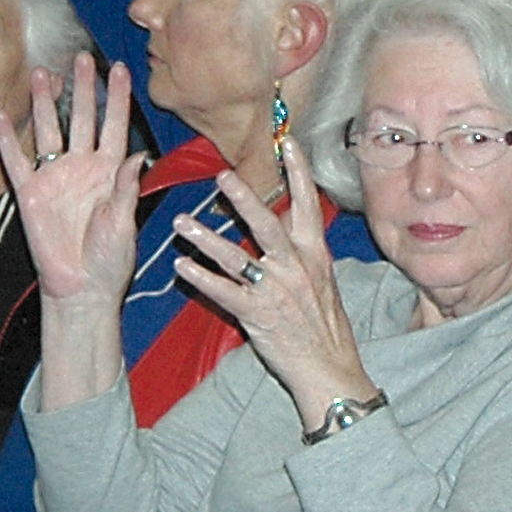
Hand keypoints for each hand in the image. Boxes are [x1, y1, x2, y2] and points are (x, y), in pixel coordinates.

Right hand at [0, 54, 144, 309]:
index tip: (122, 69)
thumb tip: (137, 156)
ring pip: (49, 131)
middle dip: (82, 89)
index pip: (115, 126)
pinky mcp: (31, 193)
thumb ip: (127, 190)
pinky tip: (1, 115)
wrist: (83, 287)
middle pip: (82, 119)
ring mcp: (56, 177)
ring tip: (42, 73)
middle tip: (81, 57)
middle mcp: (84, 168)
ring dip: (44, 103)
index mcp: (112, 172)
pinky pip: (17, 161)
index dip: (118, 99)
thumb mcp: (125, 223)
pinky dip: (8, 139)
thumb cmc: (111, 259)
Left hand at [168, 138, 376, 429]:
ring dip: (206, 238)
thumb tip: (291, 228)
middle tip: (222, 176)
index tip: (287, 141)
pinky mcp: (258, 315)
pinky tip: (181, 266)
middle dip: (245, 199)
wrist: (330, 369)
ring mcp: (277, 291)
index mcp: (316, 255)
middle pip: (268, 224)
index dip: (299, 171)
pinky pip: (224, 292)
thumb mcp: (324, 283)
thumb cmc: (326, 328)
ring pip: (237, 257)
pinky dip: (200, 278)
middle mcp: (297, 267)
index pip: (308, 205)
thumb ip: (305, 254)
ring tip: (181, 222)